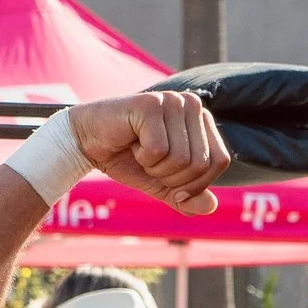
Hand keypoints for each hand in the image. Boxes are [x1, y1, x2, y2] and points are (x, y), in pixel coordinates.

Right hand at [71, 91, 230, 214]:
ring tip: (140, 151)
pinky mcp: (150, 104)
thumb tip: (211, 206)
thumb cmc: (128, 159)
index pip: (220, 161)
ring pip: (182, 159)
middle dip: (172, 178)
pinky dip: (142, 157)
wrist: (87, 143)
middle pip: (202, 163)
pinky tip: (130, 142)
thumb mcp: (162, 185)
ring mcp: (172, 101)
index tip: (169, 181)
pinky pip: (158, 150)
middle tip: (150, 163)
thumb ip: (187, 197)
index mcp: (203, 120)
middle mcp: (193, 104)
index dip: (195, 183)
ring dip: (155, 168)